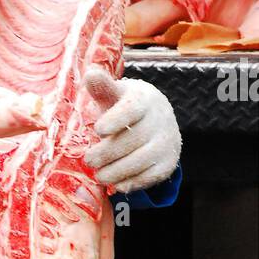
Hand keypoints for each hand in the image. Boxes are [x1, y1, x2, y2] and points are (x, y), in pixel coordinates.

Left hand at [84, 67, 180, 194]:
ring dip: (117, 171)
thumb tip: (90, 73)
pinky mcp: (168, 162)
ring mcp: (167, 141)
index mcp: (144, 99)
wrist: (156, 122)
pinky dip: (133, 182)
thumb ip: (102, 87)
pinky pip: (151, 176)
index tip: (98, 129)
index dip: (116, 120)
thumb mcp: (115, 95)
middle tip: (89, 160)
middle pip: (133, 139)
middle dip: (108, 152)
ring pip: (142, 161)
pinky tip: (117, 185)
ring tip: (99, 176)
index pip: (132, 109)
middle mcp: (159, 119)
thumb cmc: (125, 108)